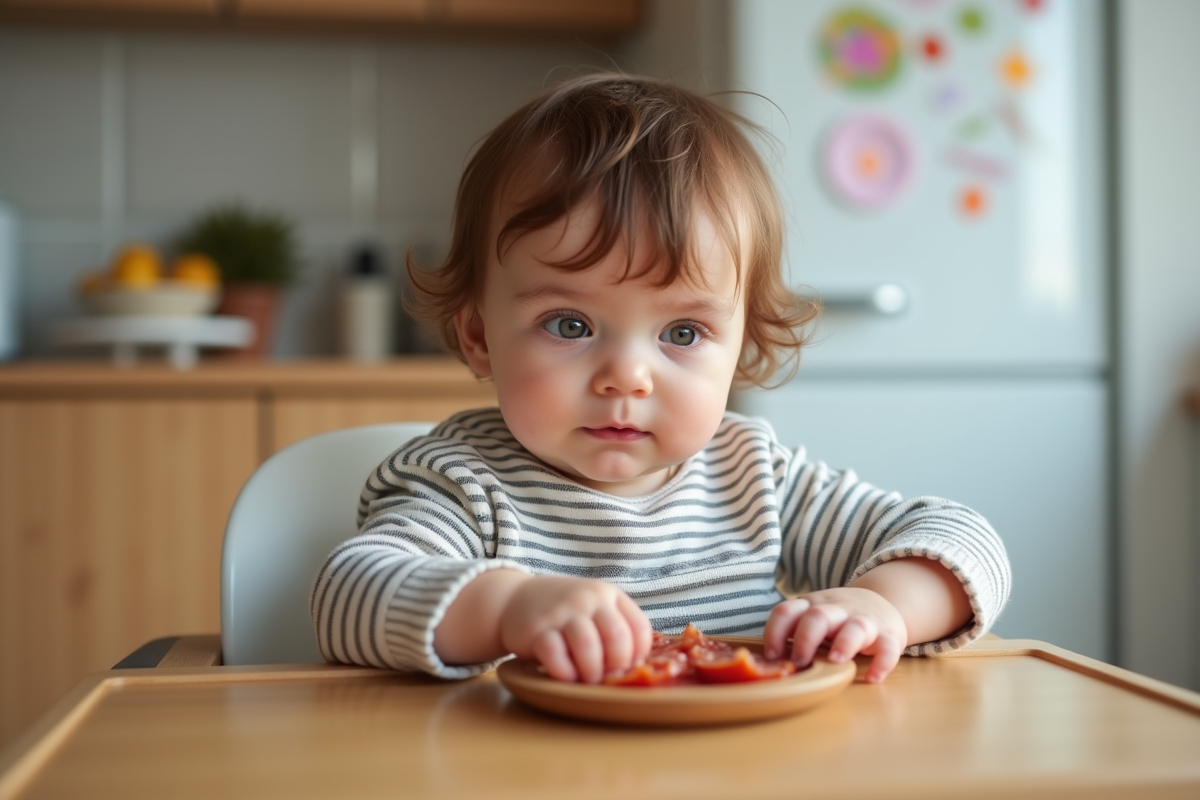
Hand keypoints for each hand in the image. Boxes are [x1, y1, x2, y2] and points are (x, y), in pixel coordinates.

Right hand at [499, 576, 652, 683]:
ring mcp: (561, 612)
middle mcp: (588, 598)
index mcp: (608, 595)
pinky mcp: (536, 629)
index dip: (637, 655)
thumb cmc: (564, 612)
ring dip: (591, 671)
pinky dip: (564, 672)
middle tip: (605, 676)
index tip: (626, 667)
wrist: (515, 598)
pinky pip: (555, 654)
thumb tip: (636, 669)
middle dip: (616, 666)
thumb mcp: (593, 608)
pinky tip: (564, 674)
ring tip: (586, 678)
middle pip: (617, 637)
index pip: (639, 628)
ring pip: (587, 645)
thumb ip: (613, 627)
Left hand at [762, 587, 907, 683]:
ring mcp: (863, 620)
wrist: (883, 602)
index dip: (775, 631)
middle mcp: (836, 610)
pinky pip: (888, 647)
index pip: (787, 611)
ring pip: (855, 626)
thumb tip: (768, 666)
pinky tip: (872, 678)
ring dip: (844, 643)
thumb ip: (795, 634)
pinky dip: (882, 662)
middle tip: (799, 661)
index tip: (770, 656)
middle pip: (818, 616)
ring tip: (836, 661)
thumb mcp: (814, 618)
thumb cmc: (838, 619)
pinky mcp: (888, 634)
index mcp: (812, 607)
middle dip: (806, 638)